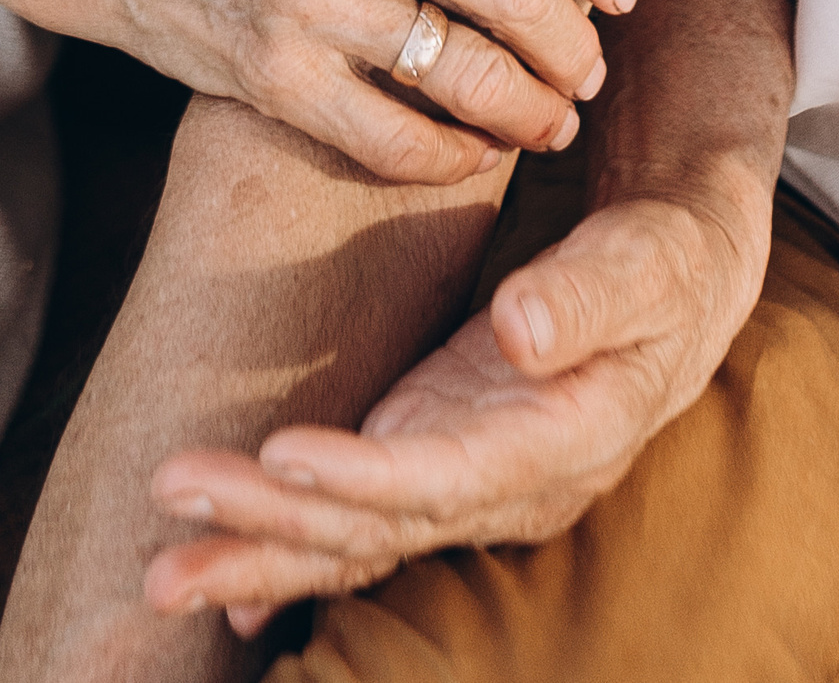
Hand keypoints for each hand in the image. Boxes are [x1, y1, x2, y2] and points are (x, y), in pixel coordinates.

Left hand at [142, 176, 769, 633]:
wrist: (676, 282)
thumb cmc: (665, 261)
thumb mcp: (652, 259)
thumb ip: (591, 292)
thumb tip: (522, 329)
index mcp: (566, 441)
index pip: (455, 475)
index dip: (369, 477)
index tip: (285, 458)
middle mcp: (507, 482)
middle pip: (380, 521)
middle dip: (274, 521)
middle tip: (174, 491)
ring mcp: (466, 478)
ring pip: (354, 537)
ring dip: (257, 550)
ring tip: (162, 568)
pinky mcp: (433, 457)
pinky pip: (353, 521)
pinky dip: (285, 548)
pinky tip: (215, 579)